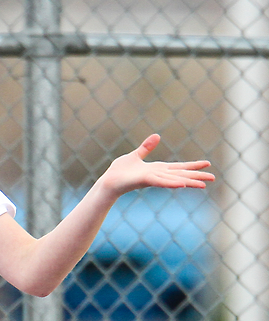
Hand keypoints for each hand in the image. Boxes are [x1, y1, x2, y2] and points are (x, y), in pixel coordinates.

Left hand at [99, 134, 214, 196]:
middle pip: (181, 175)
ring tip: (204, 184)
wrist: (108, 182)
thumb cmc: (119, 172)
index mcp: (157, 169)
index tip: (207, 164)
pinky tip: (182, 184)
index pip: (178, 167)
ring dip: (189, 182)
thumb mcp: (134, 156)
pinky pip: (160, 182)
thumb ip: (146, 147)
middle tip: (214, 178)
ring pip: (174, 180)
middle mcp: (158, 175)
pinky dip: (171, 183)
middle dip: (197, 176)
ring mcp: (152, 179)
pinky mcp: (145, 180)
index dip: (192, 166)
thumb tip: (157, 136)